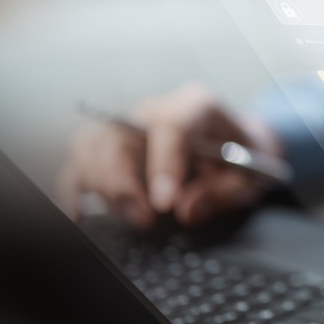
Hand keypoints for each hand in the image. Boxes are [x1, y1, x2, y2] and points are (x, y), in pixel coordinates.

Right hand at [56, 83, 281, 228]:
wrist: (238, 145)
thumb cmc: (243, 156)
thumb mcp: (250, 175)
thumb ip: (222, 191)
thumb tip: (185, 210)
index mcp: (195, 105)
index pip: (169, 124)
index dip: (163, 164)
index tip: (164, 203)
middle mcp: (154, 109)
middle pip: (118, 135)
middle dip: (126, 183)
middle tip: (147, 218)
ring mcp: (127, 125)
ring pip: (91, 146)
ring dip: (104, 187)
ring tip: (135, 217)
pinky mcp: (110, 148)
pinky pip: (78, 163)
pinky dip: (72, 189)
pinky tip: (77, 216)